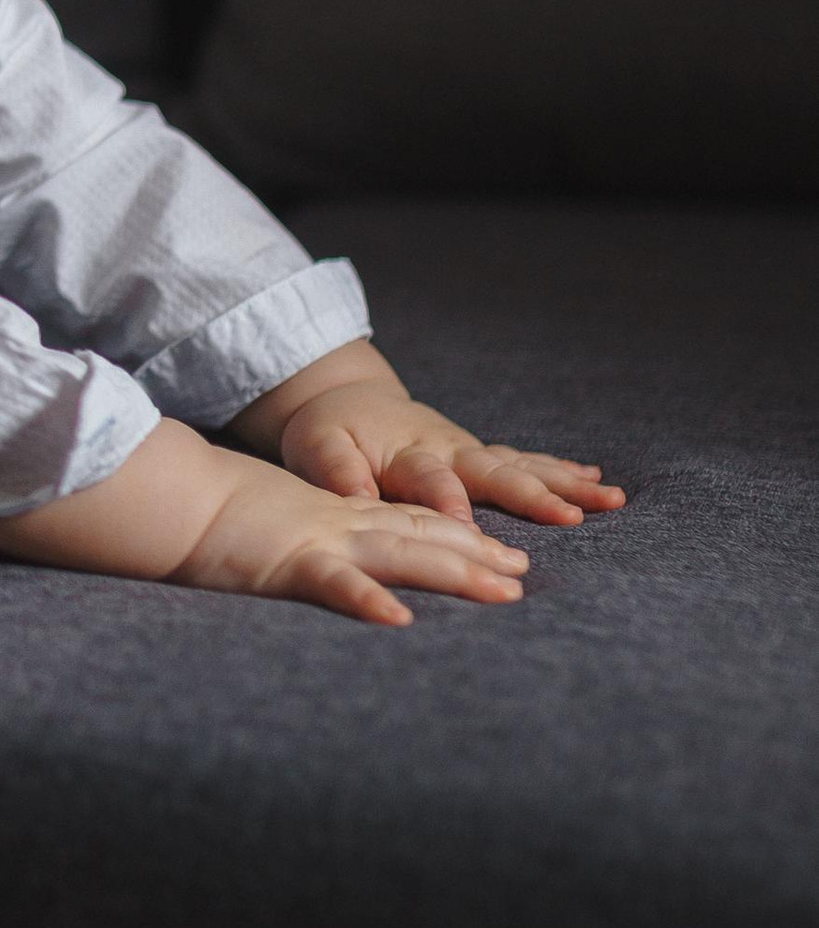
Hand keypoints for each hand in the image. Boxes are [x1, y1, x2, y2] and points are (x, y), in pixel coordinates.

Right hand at [178, 447, 531, 629]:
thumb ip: (305, 540)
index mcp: (334, 516)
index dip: (460, 538)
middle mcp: (339, 524)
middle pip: (423, 536)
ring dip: (457, 572)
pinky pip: (335, 583)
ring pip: (403, 554)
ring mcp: (319, 540)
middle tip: (523, 575)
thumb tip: (320, 561)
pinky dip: (367, 600)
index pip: (410, 524)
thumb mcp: (272, 522)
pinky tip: (400, 619)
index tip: (502, 555)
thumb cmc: (207, 510)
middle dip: (479, 554)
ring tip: (503, 593)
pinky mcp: (287, 561)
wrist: (169, 492)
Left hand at [271, 376, 622, 531]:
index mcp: (406, 453)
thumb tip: (357, 501)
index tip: (472, 529)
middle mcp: (447, 449)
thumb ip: (338, 475)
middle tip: (569, 516)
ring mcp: (469, 450)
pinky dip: (562, 469)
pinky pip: (525, 461)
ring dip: (565, 483)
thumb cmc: (329, 432)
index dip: (449, 502)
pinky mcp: (480, 454)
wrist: (347, 398)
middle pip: (494, 472)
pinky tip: (598, 480)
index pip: (431, 481)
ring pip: (522, 466)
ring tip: (609, 498)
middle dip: (532, 495)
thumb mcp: (317, 449)